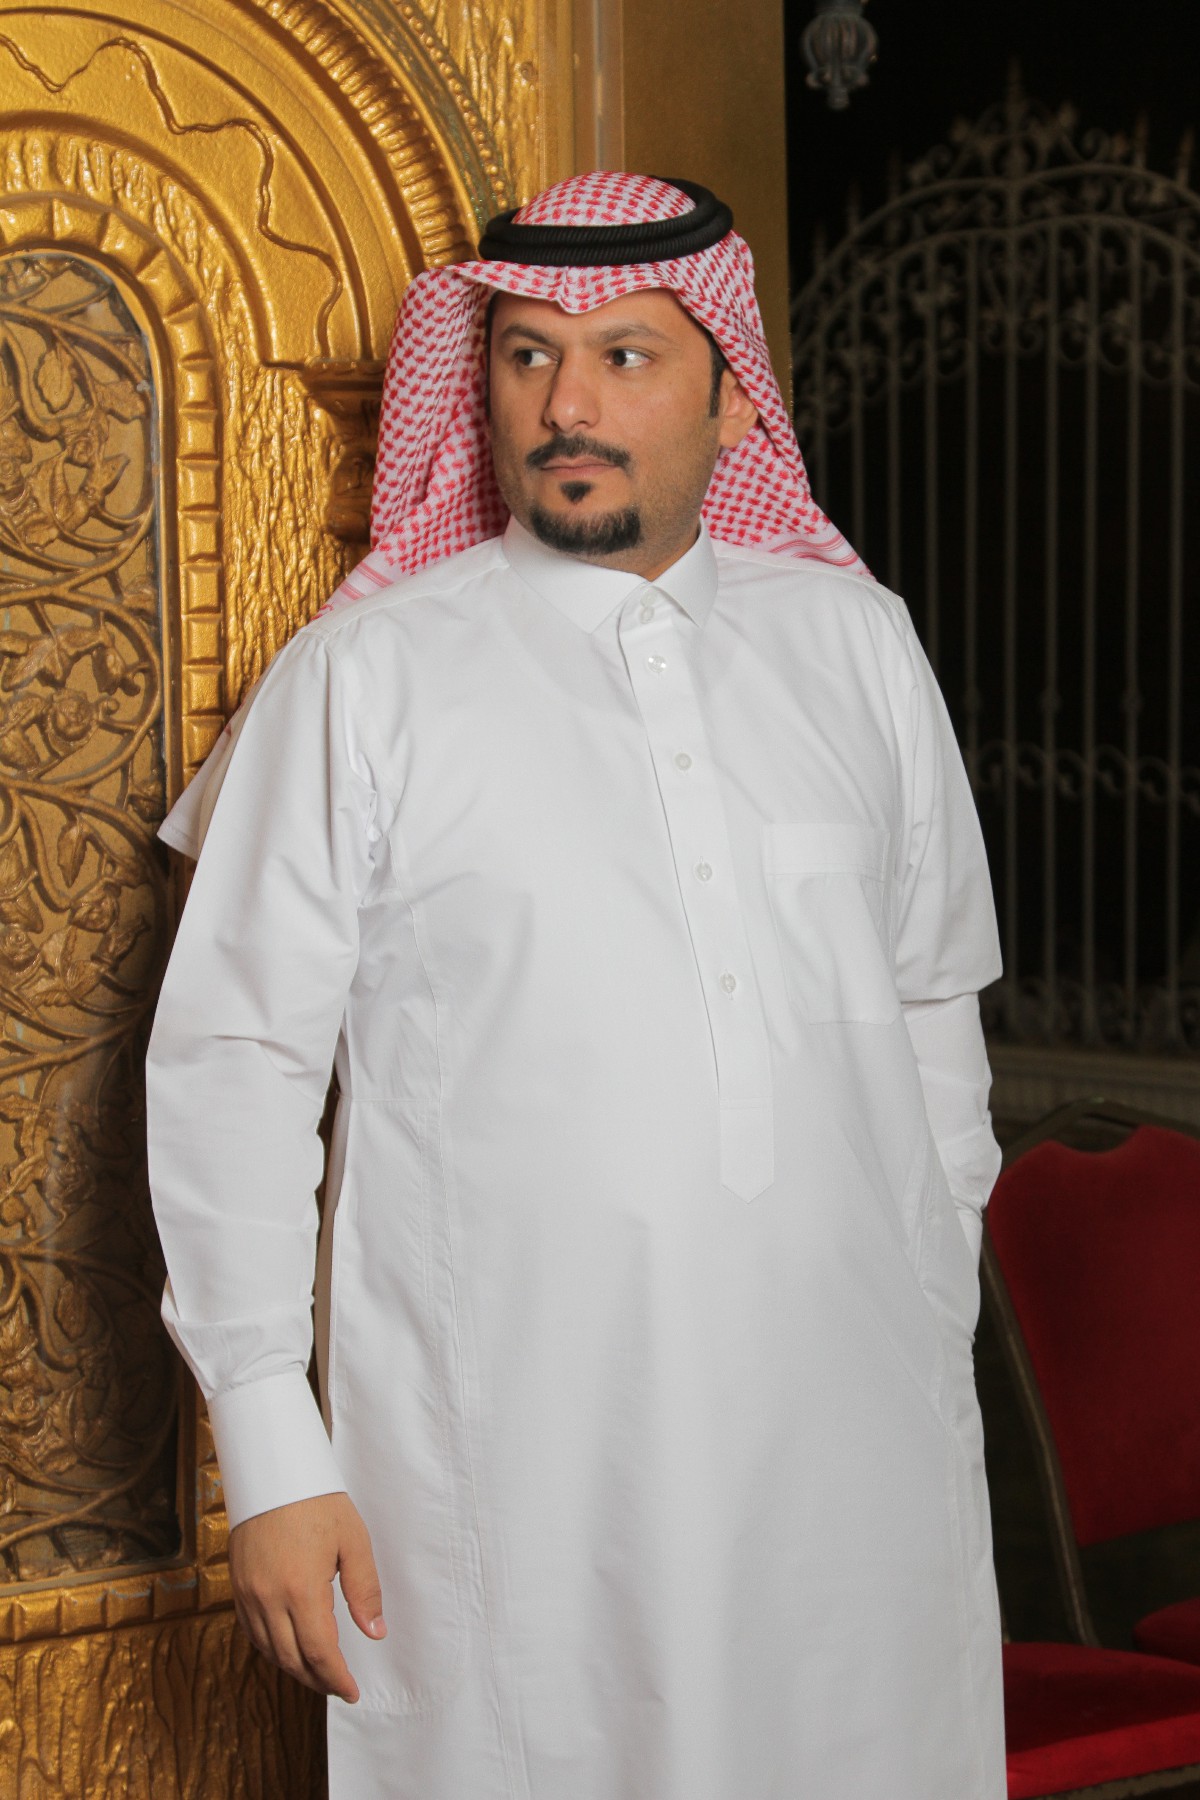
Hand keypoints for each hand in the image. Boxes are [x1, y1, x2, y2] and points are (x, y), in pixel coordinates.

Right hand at [228, 1491, 385, 1701]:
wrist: (273, 1471)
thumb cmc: (317, 1501)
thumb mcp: (353, 1540)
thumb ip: (365, 1590)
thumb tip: (375, 1632)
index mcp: (301, 1589)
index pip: (320, 1653)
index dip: (337, 1679)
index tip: (352, 1691)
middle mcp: (268, 1598)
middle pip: (292, 1659)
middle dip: (317, 1679)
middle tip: (339, 1687)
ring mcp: (248, 1594)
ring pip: (269, 1650)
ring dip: (294, 1668)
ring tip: (318, 1672)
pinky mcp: (237, 1586)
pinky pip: (251, 1631)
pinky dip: (271, 1648)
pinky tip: (288, 1647)